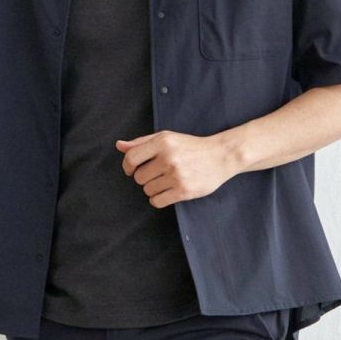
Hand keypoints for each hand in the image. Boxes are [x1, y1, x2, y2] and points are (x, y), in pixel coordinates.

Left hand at [115, 129, 237, 207]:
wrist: (220, 156)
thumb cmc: (191, 147)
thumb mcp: (167, 138)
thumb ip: (142, 142)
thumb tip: (119, 146)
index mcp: (162, 142)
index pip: (131, 158)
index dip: (127, 167)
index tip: (131, 170)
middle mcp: (168, 158)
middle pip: (139, 177)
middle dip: (145, 178)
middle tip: (158, 174)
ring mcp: (176, 175)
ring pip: (147, 190)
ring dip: (153, 189)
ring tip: (166, 182)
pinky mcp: (184, 190)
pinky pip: (157, 201)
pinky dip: (158, 199)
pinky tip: (167, 192)